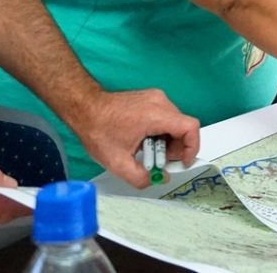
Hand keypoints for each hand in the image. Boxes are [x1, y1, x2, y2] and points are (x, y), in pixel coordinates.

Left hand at [66, 88, 200, 187]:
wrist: (84, 108)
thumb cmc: (98, 131)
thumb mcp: (118, 163)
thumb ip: (141, 177)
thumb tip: (160, 179)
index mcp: (155, 114)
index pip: (190, 127)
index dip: (192, 147)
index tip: (181, 162)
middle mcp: (159, 101)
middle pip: (182, 126)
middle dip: (175, 148)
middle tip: (159, 162)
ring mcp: (155, 97)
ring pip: (174, 122)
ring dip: (166, 141)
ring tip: (147, 152)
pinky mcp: (150, 98)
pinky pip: (165, 117)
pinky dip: (160, 132)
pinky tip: (143, 141)